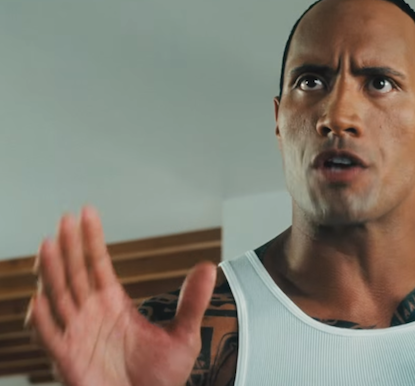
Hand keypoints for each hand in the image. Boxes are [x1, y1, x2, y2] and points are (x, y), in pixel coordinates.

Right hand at [25, 206, 216, 385]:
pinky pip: (52, 338)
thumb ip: (192, 302)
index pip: (97, 264)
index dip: (91, 239)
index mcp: (113, 304)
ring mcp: (78, 336)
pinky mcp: (69, 361)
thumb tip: (208, 267)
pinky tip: (39, 301)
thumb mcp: (183, 335)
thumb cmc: (158, 377)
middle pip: (75, 273)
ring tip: (48, 246)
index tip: (86, 213)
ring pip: (59, 298)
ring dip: (51, 273)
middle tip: (65, 219)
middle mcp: (91, 315)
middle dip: (69, 247)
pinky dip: (42, 321)